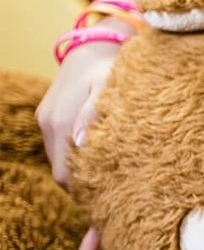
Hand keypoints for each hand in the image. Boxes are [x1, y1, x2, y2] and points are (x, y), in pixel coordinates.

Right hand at [36, 20, 129, 186]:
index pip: (64, 175)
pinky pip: (57, 147)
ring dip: (78, 172)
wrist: (92, 49)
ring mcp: (45, 121)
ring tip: (108, 179)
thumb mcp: (108, 89)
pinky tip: (96, 158)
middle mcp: (48, 124)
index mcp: (62, 123)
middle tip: (113, 195)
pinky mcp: (46, 117)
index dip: (83, 192)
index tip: (108, 199)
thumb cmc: (109, 71)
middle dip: (82, 187)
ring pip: (59, 161)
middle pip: (61, 173)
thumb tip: (80, 144)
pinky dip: (73, 157)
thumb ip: (93, 114)